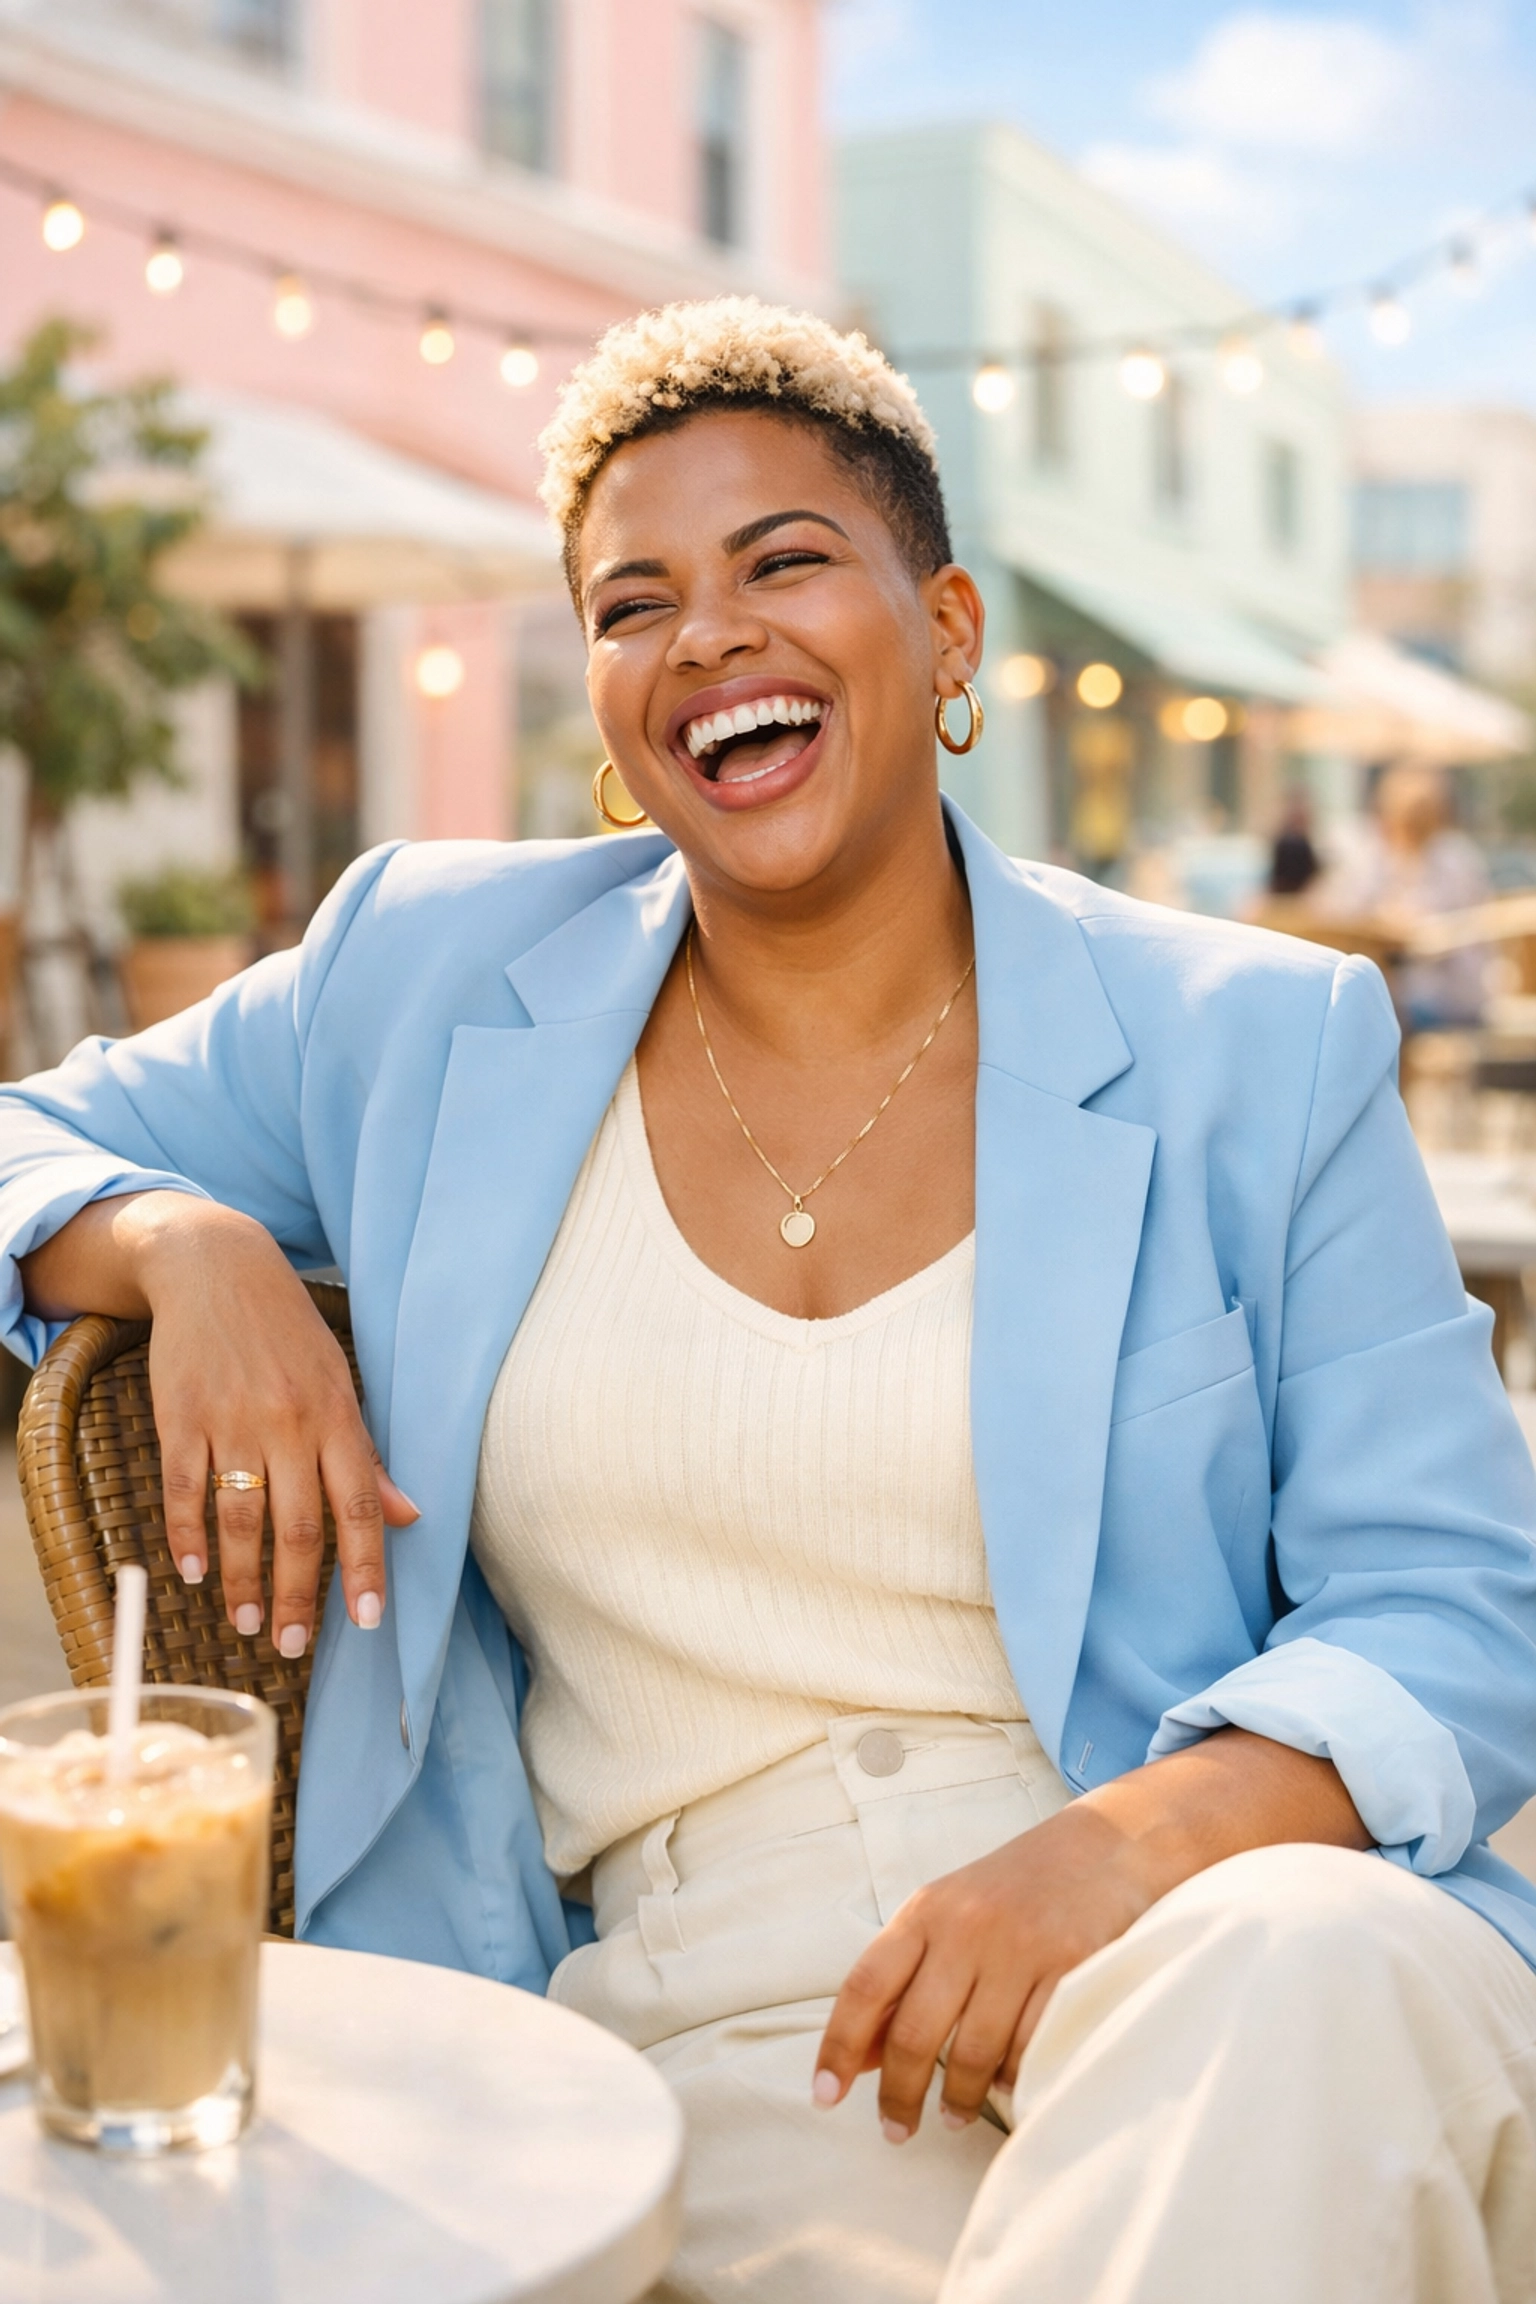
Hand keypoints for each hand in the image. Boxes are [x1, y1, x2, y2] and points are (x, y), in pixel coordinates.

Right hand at [23, 1192, 417, 1654]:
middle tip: (292, 1645)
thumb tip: (410, 1517)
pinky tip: (194, 1573)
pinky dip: (187, 1536)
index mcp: (337, 1419)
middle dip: (295, 1596)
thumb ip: (367, 1456)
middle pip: (298, 1527)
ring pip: (240, 1518)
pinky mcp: (180, 1415)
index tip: (366, 1621)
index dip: (364, 1569)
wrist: (217, 1265)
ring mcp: (232, 1420)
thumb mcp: (339, 1384)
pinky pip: (183, 1488)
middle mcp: (289, 1424)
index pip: (360, 1508)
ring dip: (241, 1581)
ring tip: (242, 1624)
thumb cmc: (288, 1333)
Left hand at [812, 1800, 1150, 2141]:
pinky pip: (1031, 2049)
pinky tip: (1007, 2087)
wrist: (1104, 1847)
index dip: (838, 2047)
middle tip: (896, 2131)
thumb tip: (855, 2058)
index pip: (866, 1985)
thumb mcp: (945, 1915)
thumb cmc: (1012, 1891)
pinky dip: (1014, 2080)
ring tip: (952, 2114)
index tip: (825, 2096)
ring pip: (975, 2052)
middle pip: (915, 2033)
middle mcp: (967, 1927)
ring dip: (958, 2100)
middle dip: (899, 2095)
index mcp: (926, 1911)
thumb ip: (901, 1979)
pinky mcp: (1071, 1969)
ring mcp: (1020, 1948)